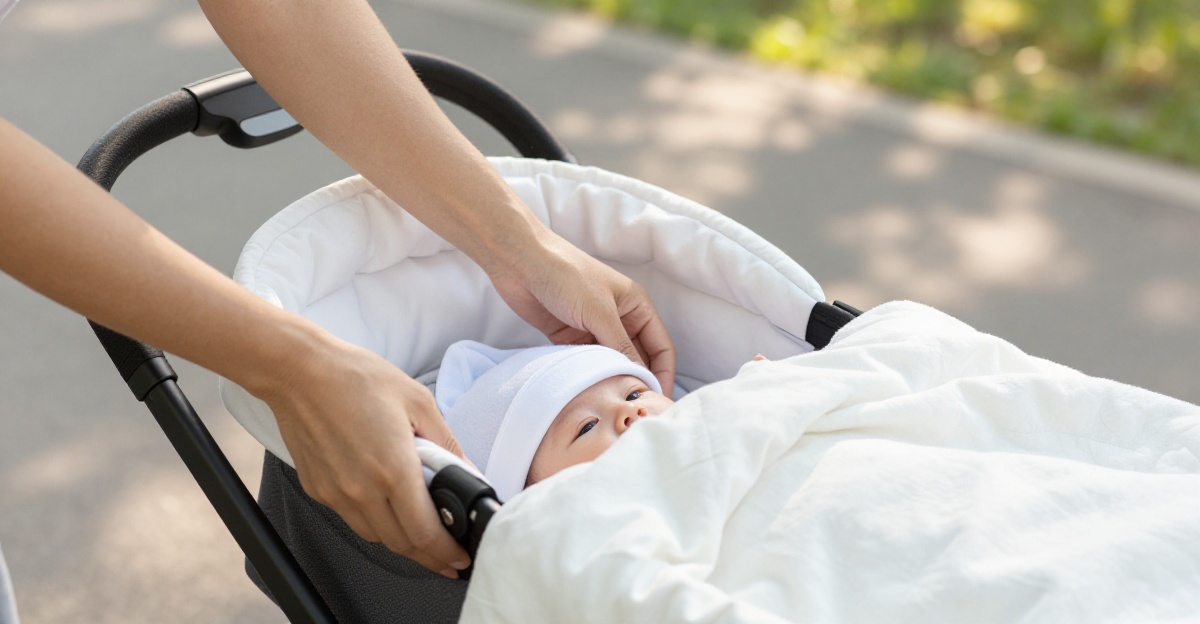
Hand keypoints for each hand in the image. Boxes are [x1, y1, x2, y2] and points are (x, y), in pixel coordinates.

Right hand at [253, 335, 469, 578]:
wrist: (299, 372)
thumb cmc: (356, 378)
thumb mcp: (417, 401)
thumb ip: (446, 442)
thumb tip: (467, 470)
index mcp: (393, 469)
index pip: (424, 533)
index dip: (446, 553)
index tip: (459, 558)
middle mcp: (363, 490)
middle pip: (401, 544)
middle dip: (429, 556)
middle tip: (446, 555)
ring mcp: (337, 494)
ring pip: (376, 537)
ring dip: (401, 541)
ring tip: (420, 531)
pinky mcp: (318, 490)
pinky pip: (352, 519)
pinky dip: (374, 522)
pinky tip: (386, 506)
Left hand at [487, 231, 676, 395]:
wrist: (520, 263)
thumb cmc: (566, 275)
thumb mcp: (600, 311)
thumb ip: (621, 346)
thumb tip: (640, 377)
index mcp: (636, 306)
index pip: (661, 347)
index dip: (663, 373)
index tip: (659, 401)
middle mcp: (619, 319)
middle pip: (639, 358)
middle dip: (639, 381)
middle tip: (636, 410)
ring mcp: (594, 329)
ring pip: (612, 364)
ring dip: (613, 381)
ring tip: (613, 405)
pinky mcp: (570, 338)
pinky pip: (588, 363)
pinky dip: (590, 377)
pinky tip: (590, 393)